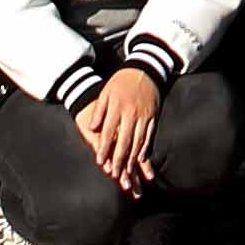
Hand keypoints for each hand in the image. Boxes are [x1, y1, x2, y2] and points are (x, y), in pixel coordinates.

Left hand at [78, 64, 162, 192]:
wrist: (144, 70)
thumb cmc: (121, 82)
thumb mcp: (106, 92)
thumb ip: (99, 111)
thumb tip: (92, 128)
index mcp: (117, 108)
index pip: (109, 132)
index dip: (104, 148)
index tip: (100, 161)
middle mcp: (131, 114)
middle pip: (124, 140)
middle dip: (119, 159)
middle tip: (115, 174)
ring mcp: (144, 116)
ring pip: (138, 141)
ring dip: (132, 158)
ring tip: (127, 172)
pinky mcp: (153, 116)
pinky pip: (149, 135)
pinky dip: (145, 148)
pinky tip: (141, 159)